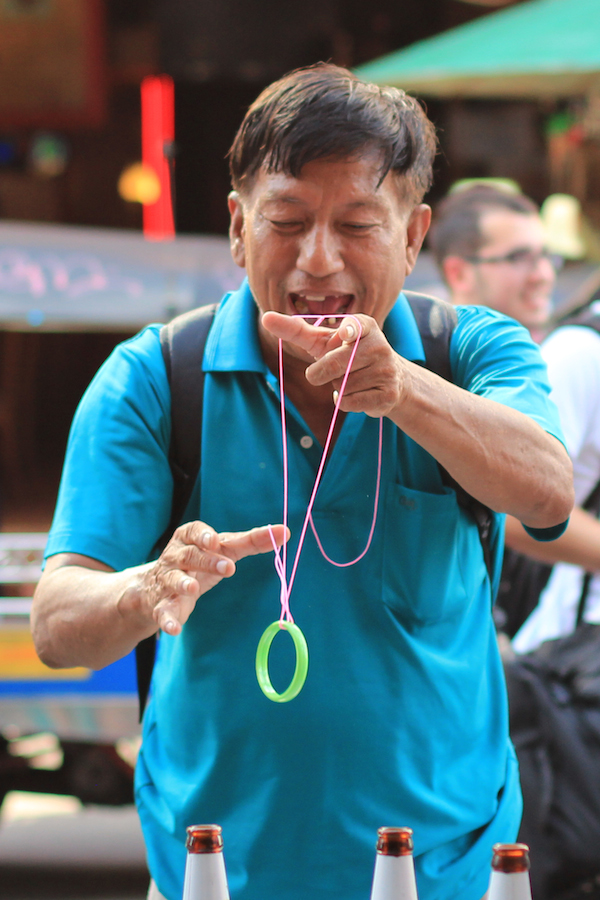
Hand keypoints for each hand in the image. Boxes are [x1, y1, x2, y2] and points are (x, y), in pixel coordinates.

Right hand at [144, 521, 287, 635]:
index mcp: (189, 539)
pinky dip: (167, 620)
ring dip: (183, 584)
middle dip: (206, 560)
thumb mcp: (223, 549)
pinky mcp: (162, 605)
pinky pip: (162, 612)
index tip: (215, 540)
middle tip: (228, 568)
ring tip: (193, 588)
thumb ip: (251, 541)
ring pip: (173, 580)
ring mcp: (167, 581)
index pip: (194, 531)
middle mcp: (175, 557)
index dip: (204, 535)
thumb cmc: (200, 561)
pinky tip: (175, 629)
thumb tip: (284, 532)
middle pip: (189, 555)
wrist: (157, 587)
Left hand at [261, 311, 406, 417]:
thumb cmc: (347, 355)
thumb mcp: (324, 341)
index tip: (344, 333)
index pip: (356, 325)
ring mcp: (386, 370)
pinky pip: (349, 402)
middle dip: (319, 373)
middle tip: (324, 373)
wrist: (389, 379)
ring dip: (337, 387)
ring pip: (341, 386)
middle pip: (334, 365)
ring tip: (352, 380)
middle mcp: (379, 345)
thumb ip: (296, 330)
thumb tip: (265, 318)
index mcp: (364, 326)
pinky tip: (358, 393)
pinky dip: (344, 402)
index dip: (349, 329)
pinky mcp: (387, 394)